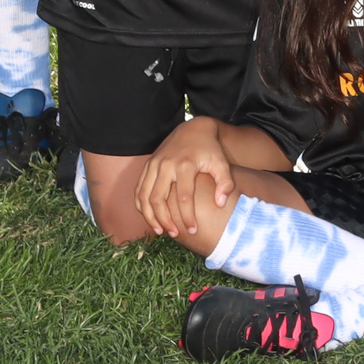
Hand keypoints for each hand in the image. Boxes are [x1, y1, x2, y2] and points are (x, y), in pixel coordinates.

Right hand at [136, 116, 234, 240]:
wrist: (194, 129)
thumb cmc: (209, 150)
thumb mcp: (222, 163)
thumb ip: (225, 183)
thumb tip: (220, 204)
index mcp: (185, 165)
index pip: (183, 197)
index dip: (187, 216)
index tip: (193, 230)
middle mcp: (166, 165)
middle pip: (158, 199)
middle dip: (165, 220)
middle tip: (174, 234)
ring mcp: (154, 164)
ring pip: (144, 196)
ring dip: (150, 216)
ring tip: (161, 231)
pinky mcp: (147, 165)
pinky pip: (138, 189)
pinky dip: (141, 205)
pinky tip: (150, 217)